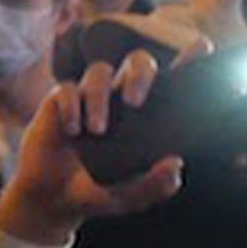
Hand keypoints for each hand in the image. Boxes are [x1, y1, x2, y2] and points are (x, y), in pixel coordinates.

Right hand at [0, 51, 189, 246]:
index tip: (198, 49)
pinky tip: (72, 130)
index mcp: (145, 117)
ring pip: (99, 72)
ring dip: (99, 98)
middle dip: (140, 74)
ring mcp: (89, 97)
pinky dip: (71, 106)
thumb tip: (176, 164)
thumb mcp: (127, 197)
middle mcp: (119, 100)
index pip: (169, 82)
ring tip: (96, 130)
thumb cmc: (93, 193)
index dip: (185, 62)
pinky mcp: (59, 102)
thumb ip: (153, 186)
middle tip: (135, 101)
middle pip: (137, 62)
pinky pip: (67, 88)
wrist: (48, 198)